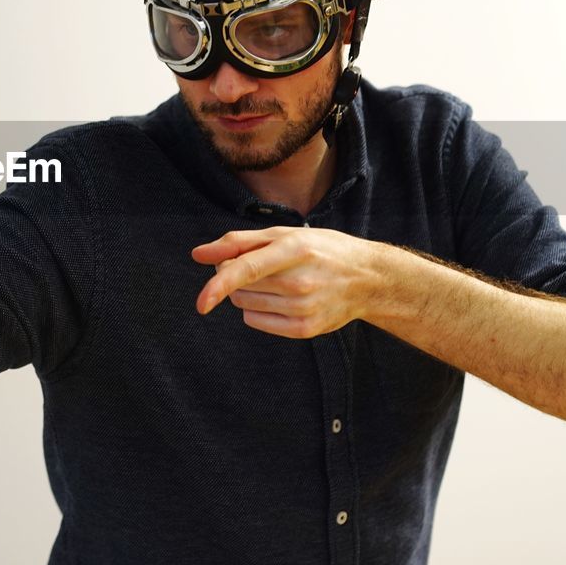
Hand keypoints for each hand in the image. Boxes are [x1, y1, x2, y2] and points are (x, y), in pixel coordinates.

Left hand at [191, 226, 383, 338]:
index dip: (219, 285)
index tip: (201, 302)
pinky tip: (280, 299)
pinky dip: (257, 311)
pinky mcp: (305, 329)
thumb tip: (198, 255)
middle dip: (236, 276)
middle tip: (261, 266)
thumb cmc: (320, 250)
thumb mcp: (284, 235)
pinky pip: (256, 322)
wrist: (368, 279)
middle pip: (240, 288)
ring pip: (245, 305)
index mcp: (294, 249)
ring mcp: (303, 308)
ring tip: (276, 281)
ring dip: (247, 293)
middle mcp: (299, 282)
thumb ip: (238, 242)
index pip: (247, 270)